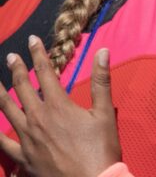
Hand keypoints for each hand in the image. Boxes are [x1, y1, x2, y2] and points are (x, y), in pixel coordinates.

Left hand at [0, 36, 121, 176]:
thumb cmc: (101, 148)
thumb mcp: (105, 113)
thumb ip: (101, 81)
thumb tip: (101, 51)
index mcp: (58, 105)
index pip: (45, 72)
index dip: (38, 54)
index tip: (32, 40)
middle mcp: (38, 118)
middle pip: (22, 88)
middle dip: (16, 69)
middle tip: (11, 56)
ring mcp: (27, 137)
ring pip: (7, 110)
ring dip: (1, 93)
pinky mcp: (22, 156)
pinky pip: (3, 142)